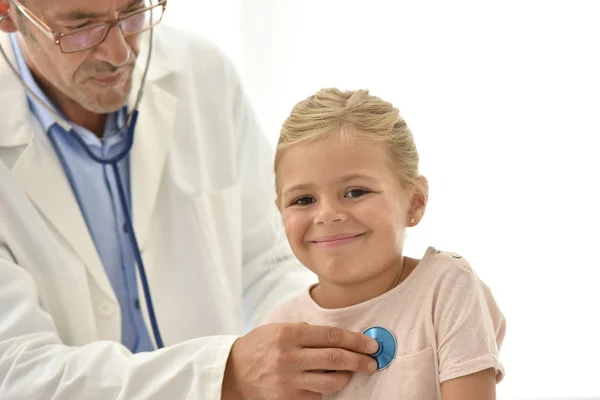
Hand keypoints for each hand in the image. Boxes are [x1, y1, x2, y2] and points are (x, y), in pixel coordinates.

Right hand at [221, 323, 379, 399]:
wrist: (232, 372)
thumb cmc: (259, 346)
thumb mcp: (278, 328)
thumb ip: (306, 330)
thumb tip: (338, 338)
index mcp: (289, 334)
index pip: (331, 336)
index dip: (355, 340)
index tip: (371, 344)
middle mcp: (290, 357)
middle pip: (336, 359)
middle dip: (360, 360)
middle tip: (373, 361)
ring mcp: (289, 381)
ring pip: (331, 382)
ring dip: (346, 377)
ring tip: (349, 373)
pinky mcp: (288, 399)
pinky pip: (317, 396)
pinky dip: (324, 389)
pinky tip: (323, 382)